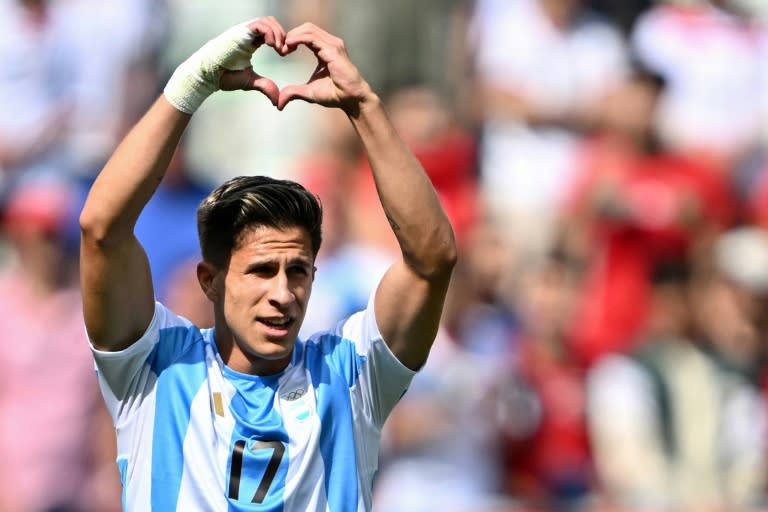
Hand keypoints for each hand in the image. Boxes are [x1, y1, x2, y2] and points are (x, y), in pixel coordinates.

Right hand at [164, 16, 286, 112]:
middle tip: (286, 50)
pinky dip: (269, 32)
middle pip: (272, 23)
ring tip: (280, 49)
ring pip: (267, 21)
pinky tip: (272, 45)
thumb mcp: (251, 81)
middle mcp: (248, 34)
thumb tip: (277, 100)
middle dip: (283, 34)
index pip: (272, 33)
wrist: (209, 75)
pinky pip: (259, 25)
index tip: (287, 53)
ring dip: (277, 33)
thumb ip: (265, 87)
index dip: (283, 40)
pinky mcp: (239, 32)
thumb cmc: (225, 76)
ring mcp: (243, 31)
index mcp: (252, 43)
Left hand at [276, 23, 373, 113]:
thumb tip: (279, 103)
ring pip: (308, 29)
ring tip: (284, 48)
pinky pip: (312, 37)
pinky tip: (289, 46)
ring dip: (293, 36)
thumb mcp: (309, 92)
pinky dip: (298, 39)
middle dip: (291, 35)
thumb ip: (294, 93)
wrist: (351, 99)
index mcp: (325, 49)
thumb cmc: (335, 94)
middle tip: (281, 48)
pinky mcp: (333, 49)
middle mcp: (330, 43)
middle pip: (306, 28)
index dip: (292, 40)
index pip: (306, 35)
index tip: (282, 52)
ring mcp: (333, 44)